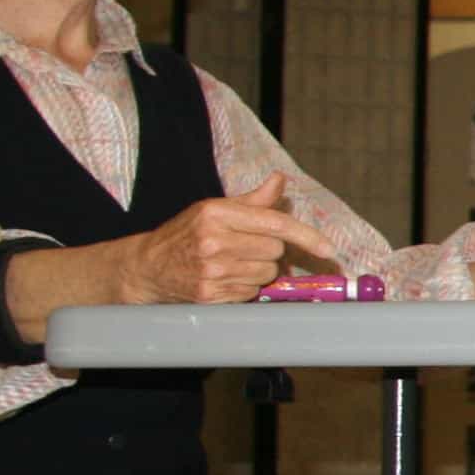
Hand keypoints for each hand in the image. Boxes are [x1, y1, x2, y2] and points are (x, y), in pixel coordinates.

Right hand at [114, 174, 335, 303]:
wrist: (147, 267)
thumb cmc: (185, 234)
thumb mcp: (214, 209)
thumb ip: (252, 200)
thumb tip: (279, 180)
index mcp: (216, 213)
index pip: (274, 224)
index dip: (306, 236)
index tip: (327, 248)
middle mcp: (213, 241)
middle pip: (275, 251)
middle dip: (268, 251)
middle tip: (245, 248)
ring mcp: (211, 270)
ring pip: (266, 274)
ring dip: (258, 271)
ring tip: (231, 264)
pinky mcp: (210, 295)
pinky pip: (251, 292)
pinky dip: (245, 287)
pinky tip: (224, 279)